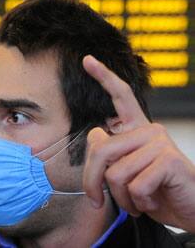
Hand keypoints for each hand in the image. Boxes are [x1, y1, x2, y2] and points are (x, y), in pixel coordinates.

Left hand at [82, 55, 194, 231]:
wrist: (190, 212)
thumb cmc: (156, 192)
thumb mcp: (126, 173)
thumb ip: (109, 154)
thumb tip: (97, 136)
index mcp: (137, 129)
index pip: (120, 96)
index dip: (103, 76)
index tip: (87, 60)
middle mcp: (149, 129)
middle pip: (101, 149)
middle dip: (92, 181)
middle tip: (97, 200)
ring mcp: (160, 142)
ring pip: (116, 173)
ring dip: (123, 198)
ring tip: (139, 201)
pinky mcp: (169, 160)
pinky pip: (136, 186)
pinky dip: (139, 202)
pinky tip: (153, 201)